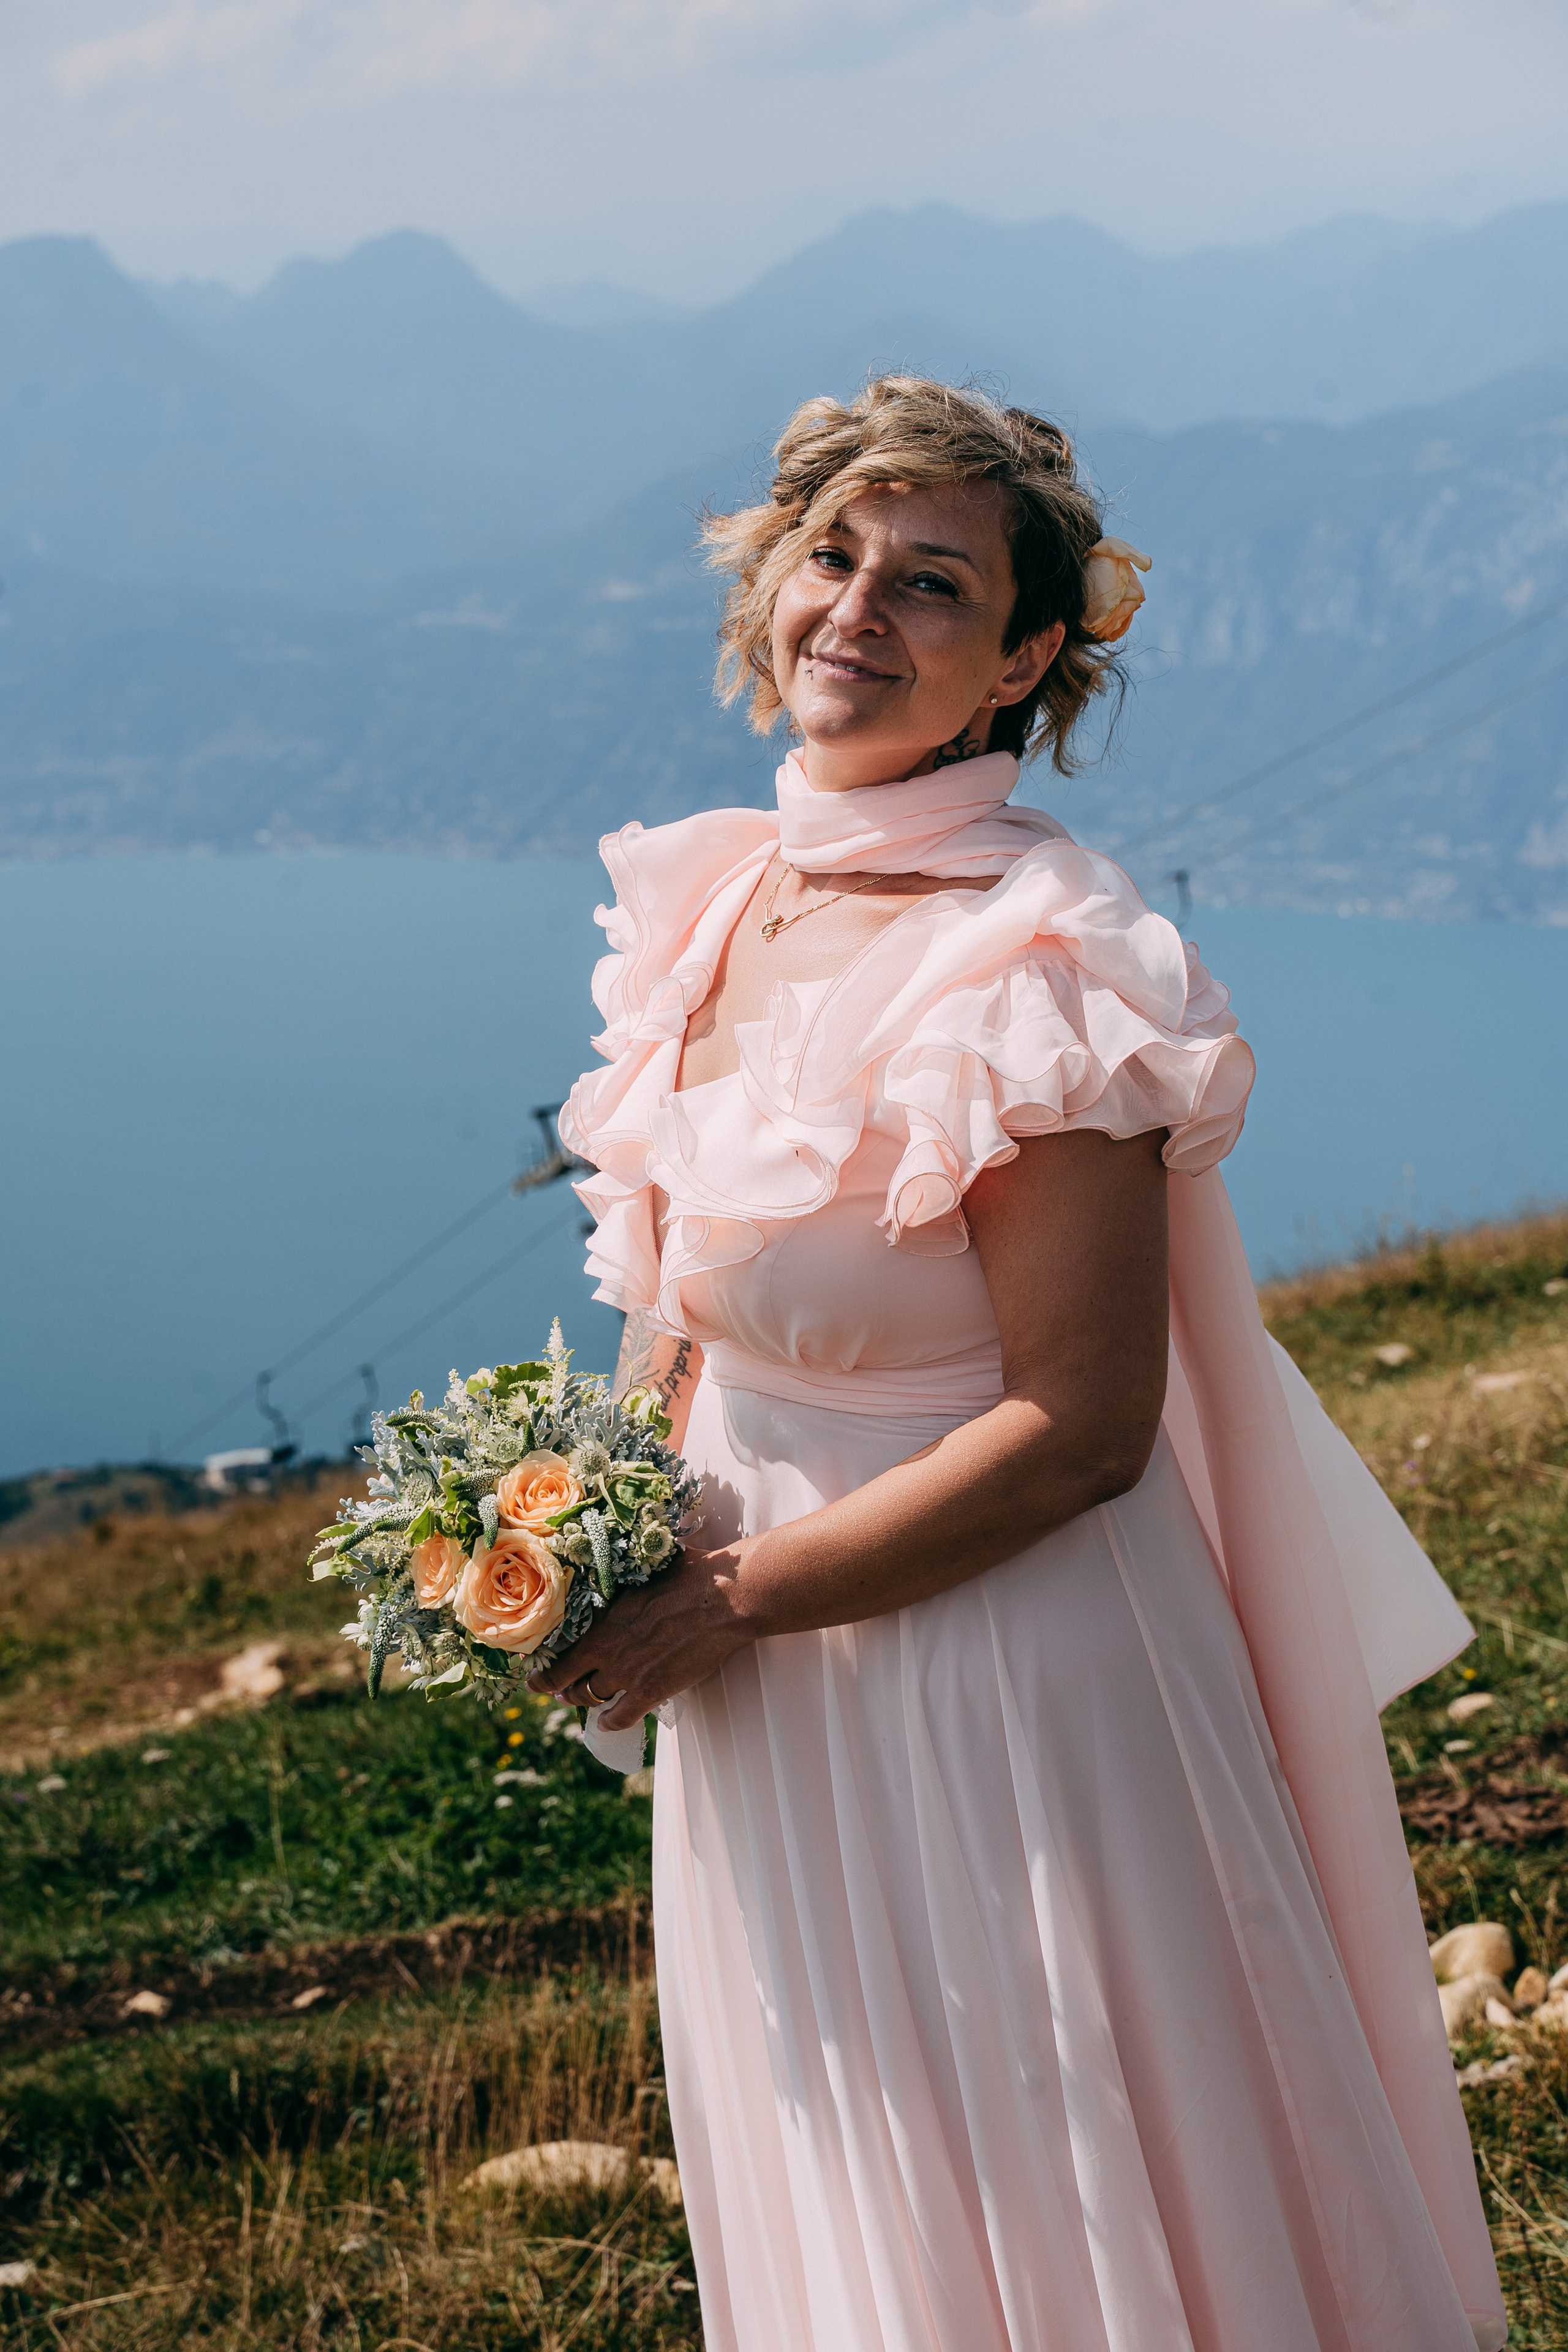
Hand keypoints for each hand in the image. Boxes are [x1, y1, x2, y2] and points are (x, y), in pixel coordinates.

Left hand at [525, 1541, 754, 1732]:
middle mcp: (607, 1654)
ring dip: (581, 1701)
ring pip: (591, 1698)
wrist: (721, 1600)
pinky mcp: (653, 1691)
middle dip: (558, 1687)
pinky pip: (622, 1717)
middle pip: (569, 1681)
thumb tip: (617, 1559)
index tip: (535, 1672)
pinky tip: (606, 1722)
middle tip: (555, 1689)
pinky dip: (610, 1722)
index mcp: (601, 1624)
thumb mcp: (643, 1572)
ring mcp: (629, 1676)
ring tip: (577, 1700)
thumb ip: (624, 1581)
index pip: (559, 1654)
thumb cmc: (687, 1577)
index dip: (544, 1668)